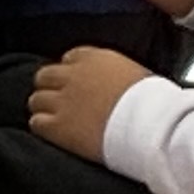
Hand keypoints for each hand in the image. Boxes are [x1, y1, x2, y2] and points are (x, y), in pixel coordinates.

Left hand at [26, 44, 156, 160]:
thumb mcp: (138, 76)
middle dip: (51, 89)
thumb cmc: (157, 104)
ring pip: (37, 100)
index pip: (70, 59)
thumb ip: (116, 74)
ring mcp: (63, 101)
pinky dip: (43, 128)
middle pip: (45, 77)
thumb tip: (116, 84)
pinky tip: (54, 134)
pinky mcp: (58, 126)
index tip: (79, 85)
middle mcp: (73, 75)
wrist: (154, 127)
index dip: (72, 74)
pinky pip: (36, 123)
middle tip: (62, 104)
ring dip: (45, 109)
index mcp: (95, 58)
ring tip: (57, 121)